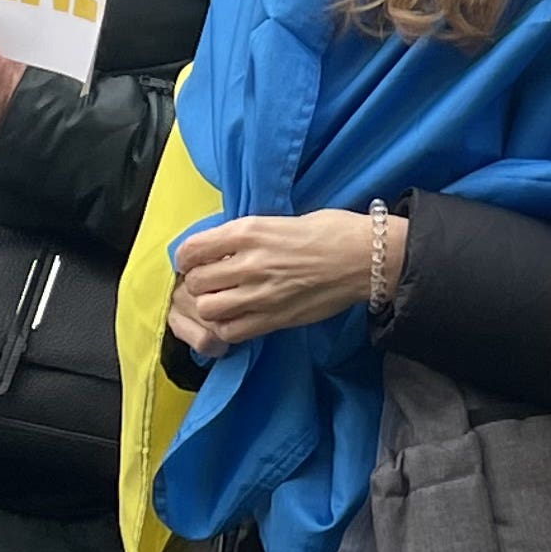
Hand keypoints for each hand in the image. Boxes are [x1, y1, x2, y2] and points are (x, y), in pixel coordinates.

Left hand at [167, 211, 374, 356]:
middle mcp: (249, 262)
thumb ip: (248, 236)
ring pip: (208, 309)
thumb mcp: (280, 220)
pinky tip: (236, 319)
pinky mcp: (274, 318)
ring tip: (221, 301)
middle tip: (208, 282)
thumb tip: (222, 249)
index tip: (192, 261)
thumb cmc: (330, 231)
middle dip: (196, 284)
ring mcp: (261, 294)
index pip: (192, 249)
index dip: (186, 258)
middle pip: (196, 282)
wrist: (365, 258)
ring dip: (209, 307)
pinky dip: (226, 328)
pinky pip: (231, 332)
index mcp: (249, 231)